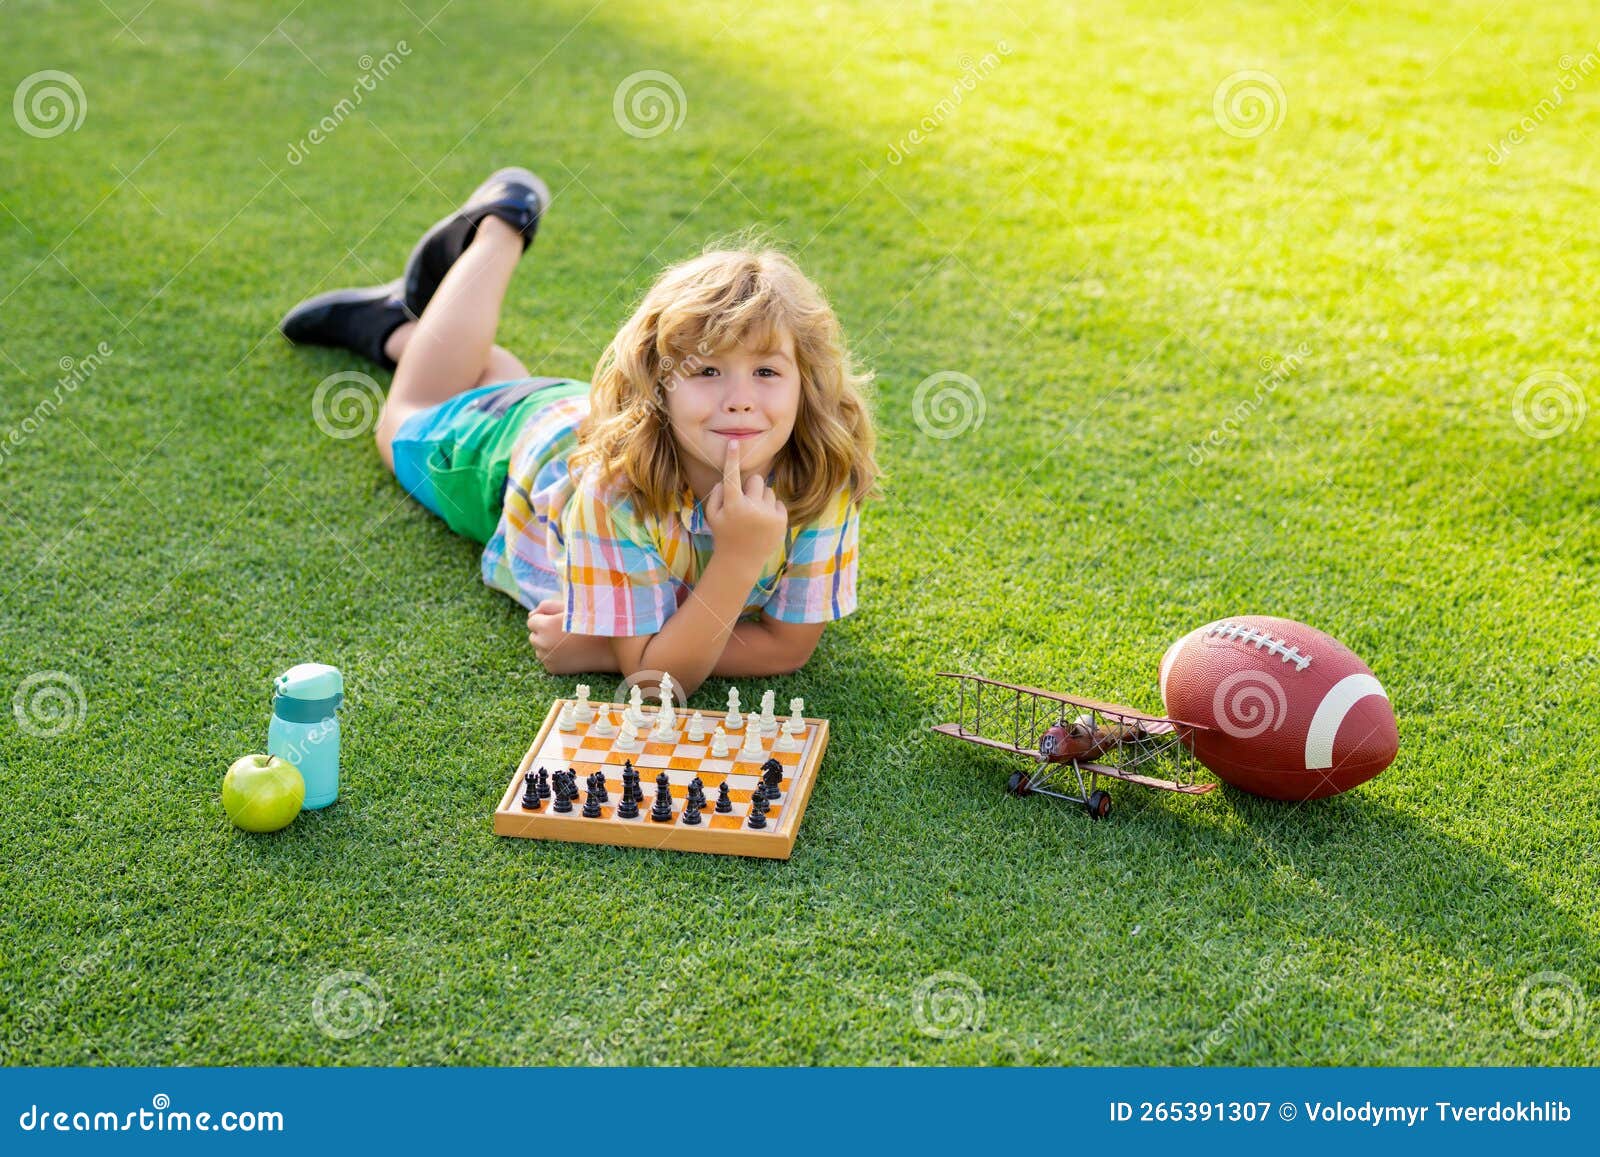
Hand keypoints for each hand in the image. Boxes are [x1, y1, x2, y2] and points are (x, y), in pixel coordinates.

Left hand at [527, 598, 618, 673]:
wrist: (609, 647)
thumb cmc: (591, 622)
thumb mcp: (570, 607)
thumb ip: (547, 606)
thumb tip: (530, 615)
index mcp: (545, 626)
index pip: (532, 621)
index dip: (545, 618)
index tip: (560, 620)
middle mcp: (543, 643)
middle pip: (533, 635)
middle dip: (544, 632)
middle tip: (565, 631)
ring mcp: (547, 658)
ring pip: (539, 648)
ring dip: (547, 643)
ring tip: (568, 641)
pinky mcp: (553, 669)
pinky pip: (546, 659)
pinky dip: (554, 655)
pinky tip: (569, 651)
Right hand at [703, 439, 786, 571]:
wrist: (741, 561)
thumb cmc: (724, 534)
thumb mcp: (712, 515)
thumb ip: (716, 494)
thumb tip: (727, 478)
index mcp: (732, 505)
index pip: (732, 476)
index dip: (732, 458)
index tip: (734, 442)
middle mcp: (751, 508)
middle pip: (756, 479)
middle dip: (750, 488)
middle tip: (744, 504)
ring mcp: (768, 514)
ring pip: (768, 490)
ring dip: (761, 499)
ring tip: (754, 517)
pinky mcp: (781, 520)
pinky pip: (777, 502)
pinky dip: (771, 509)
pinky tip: (763, 523)